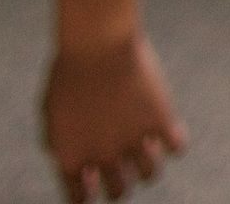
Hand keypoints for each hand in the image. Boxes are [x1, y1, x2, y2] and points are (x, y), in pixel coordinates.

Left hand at [41, 28, 185, 201]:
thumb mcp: (51, 112)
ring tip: (146, 142)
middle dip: (121, 181)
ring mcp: (133, 141)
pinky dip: (175, 141)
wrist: (96, 42)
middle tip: (123, 161)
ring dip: (148, 162)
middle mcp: (104, 157)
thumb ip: (60, 143)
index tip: (94, 177)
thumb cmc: (69, 71)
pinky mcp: (160, 121)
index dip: (89, 192)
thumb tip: (76, 163)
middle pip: (119, 192)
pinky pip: (178, 148)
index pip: (81, 199)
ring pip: (149, 174)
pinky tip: (166, 126)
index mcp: (72, 158)